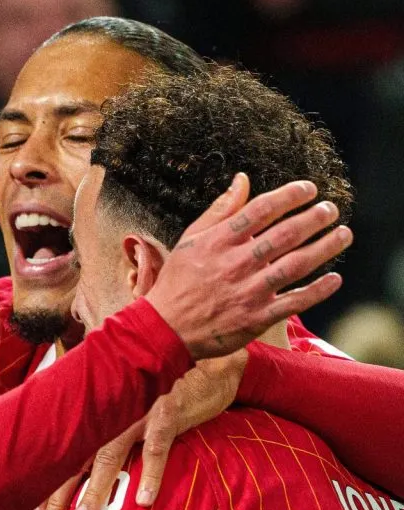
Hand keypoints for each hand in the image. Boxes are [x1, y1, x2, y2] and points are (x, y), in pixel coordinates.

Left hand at [30, 350, 248, 509]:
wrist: (193, 355)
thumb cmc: (151, 378)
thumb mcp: (118, 393)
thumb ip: (94, 415)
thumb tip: (74, 445)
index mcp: (93, 409)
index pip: (62, 451)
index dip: (47, 482)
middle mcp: (106, 410)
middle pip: (76, 457)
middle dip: (58, 495)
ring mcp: (135, 413)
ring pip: (109, 456)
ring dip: (95, 490)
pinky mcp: (166, 414)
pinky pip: (155, 448)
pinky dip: (151, 474)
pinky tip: (144, 499)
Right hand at [147, 173, 351, 358]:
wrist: (166, 328)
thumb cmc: (178, 281)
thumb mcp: (190, 240)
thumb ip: (219, 210)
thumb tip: (242, 180)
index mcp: (218, 242)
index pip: (261, 210)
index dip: (289, 196)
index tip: (309, 189)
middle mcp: (236, 264)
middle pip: (285, 235)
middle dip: (314, 218)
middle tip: (331, 209)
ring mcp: (248, 292)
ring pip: (296, 265)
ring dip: (324, 248)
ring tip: (343, 234)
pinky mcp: (257, 317)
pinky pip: (295, 302)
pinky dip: (318, 290)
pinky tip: (335, 278)